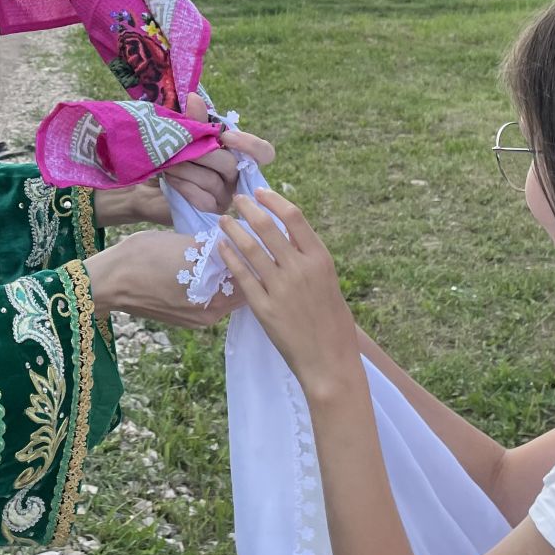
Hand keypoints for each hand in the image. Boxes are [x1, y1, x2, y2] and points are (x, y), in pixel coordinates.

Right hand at [87, 231, 240, 328]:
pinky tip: (199, 265)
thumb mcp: (184, 246)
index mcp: (214, 302)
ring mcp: (192, 320)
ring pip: (219, 293)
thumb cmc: (143, 259)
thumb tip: (233, 241)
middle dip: (238, 266)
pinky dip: (206, 283)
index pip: (249, 279)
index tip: (252, 237)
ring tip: (219, 250)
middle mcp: (207, 317)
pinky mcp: (178, 317)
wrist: (106, 281)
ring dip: (222, 275)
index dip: (252, 257)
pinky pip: (202, 298)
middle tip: (239, 240)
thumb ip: (214, 248)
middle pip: (236, 289)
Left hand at [94, 95, 279, 225]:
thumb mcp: (180, 135)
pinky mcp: (210, 212)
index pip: (263, 152)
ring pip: (213, 181)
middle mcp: (235, 176)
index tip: (225, 136)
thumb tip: (195, 98)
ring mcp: (225, 196)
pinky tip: (170, 179)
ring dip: (186, 168)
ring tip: (167, 162)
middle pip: (230, 164)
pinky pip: (203, 199)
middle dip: (201, 154)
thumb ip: (192, 120)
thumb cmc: (167, 157)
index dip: (250, 144)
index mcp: (234, 154)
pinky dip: (184, 186)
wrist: (143, 186)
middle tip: (178, 150)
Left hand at [218, 192, 359, 399]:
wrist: (330, 362)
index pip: (294, 217)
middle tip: (235, 200)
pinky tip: (220, 248)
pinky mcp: (264, 307)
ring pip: (250, 248)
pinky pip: (242, 276)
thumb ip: (308, 261)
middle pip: (267, 227)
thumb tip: (287, 239)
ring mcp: (281, 287)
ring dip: (233, 230)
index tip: (260, 192)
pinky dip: (229, 258)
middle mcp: (300, 269)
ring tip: (222, 221)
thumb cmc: (333, 324)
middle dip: (247, 209)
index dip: (274, 200)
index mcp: (320, 259)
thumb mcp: (328, 284)